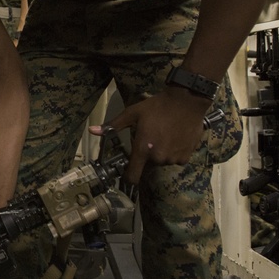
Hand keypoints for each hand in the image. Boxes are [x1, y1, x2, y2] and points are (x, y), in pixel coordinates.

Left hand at [88, 87, 210, 184]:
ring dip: (161, 153)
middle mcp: (158, 158)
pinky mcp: (186, 157)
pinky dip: (174, 152)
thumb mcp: (132, 113)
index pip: (133, 176)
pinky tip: (174, 138)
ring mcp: (173, 159)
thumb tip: (91, 131)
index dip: (128, 177)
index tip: (127, 172)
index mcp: (143, 149)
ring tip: (164, 136)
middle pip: (148, 165)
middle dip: (147, 155)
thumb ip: (112, 126)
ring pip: (162, 161)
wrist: (186, 101)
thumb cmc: (157, 106)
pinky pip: (176, 159)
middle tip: (150, 139)